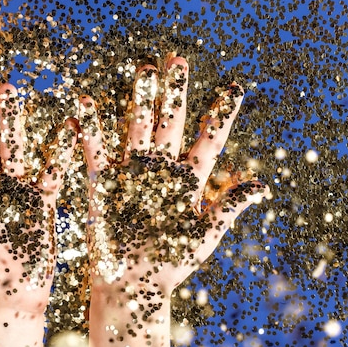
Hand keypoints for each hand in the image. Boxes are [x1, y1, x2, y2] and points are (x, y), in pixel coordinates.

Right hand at [80, 57, 267, 296]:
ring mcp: (132, 173)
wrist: (131, 286)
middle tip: (177, 60)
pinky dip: (90, 130)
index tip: (234, 87)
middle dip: (174, 93)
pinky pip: (96, 150)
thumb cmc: (170, 266)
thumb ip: (227, 208)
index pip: (208, 141)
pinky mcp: (103, 182)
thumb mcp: (203, 237)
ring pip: (136, 128)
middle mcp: (161, 170)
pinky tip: (85, 105)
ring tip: (144, 71)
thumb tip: (261, 186)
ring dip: (139, 100)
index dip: (220, 115)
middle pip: (170, 123)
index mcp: (189, 182)